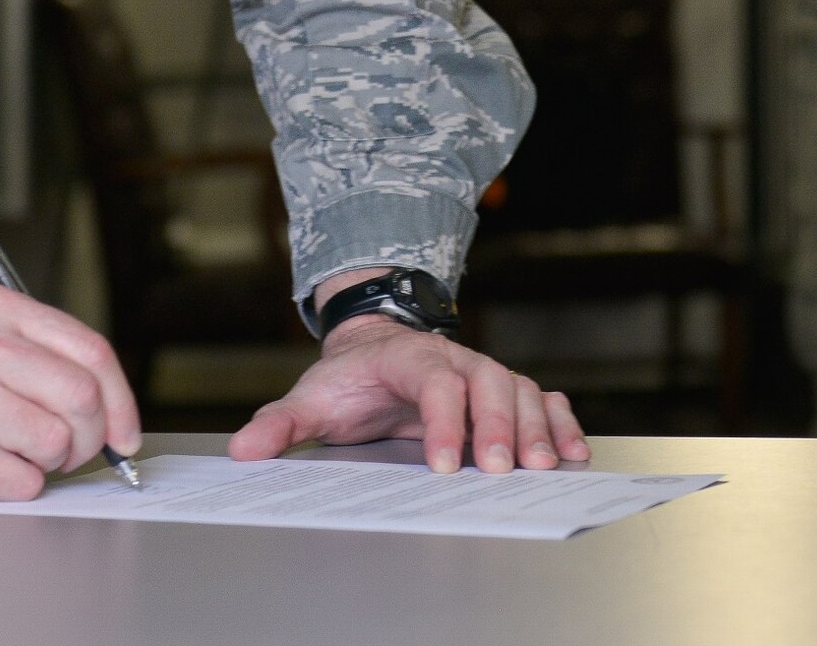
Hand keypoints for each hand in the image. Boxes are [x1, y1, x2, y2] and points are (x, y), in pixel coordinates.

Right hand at [0, 285, 139, 500]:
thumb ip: (37, 356)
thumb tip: (110, 407)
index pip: (90, 350)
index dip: (121, 400)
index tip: (124, 434)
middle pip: (81, 398)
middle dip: (87, 438)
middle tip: (67, 452)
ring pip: (55, 442)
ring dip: (48, 464)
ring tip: (16, 455)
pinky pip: (20, 480)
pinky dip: (17, 486)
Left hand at [226, 315, 587, 473]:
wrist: (375, 344)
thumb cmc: (348, 380)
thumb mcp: (311, 398)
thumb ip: (280, 424)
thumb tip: (244, 452)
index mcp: (406, 358)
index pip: (433, 382)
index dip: (444, 421)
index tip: (444, 464)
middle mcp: (452, 359)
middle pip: (485, 383)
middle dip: (497, 428)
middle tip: (504, 471)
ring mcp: (482, 370)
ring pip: (517, 390)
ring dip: (534, 427)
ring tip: (544, 467)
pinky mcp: (503, 388)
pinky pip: (539, 397)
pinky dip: (560, 420)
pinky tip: (573, 450)